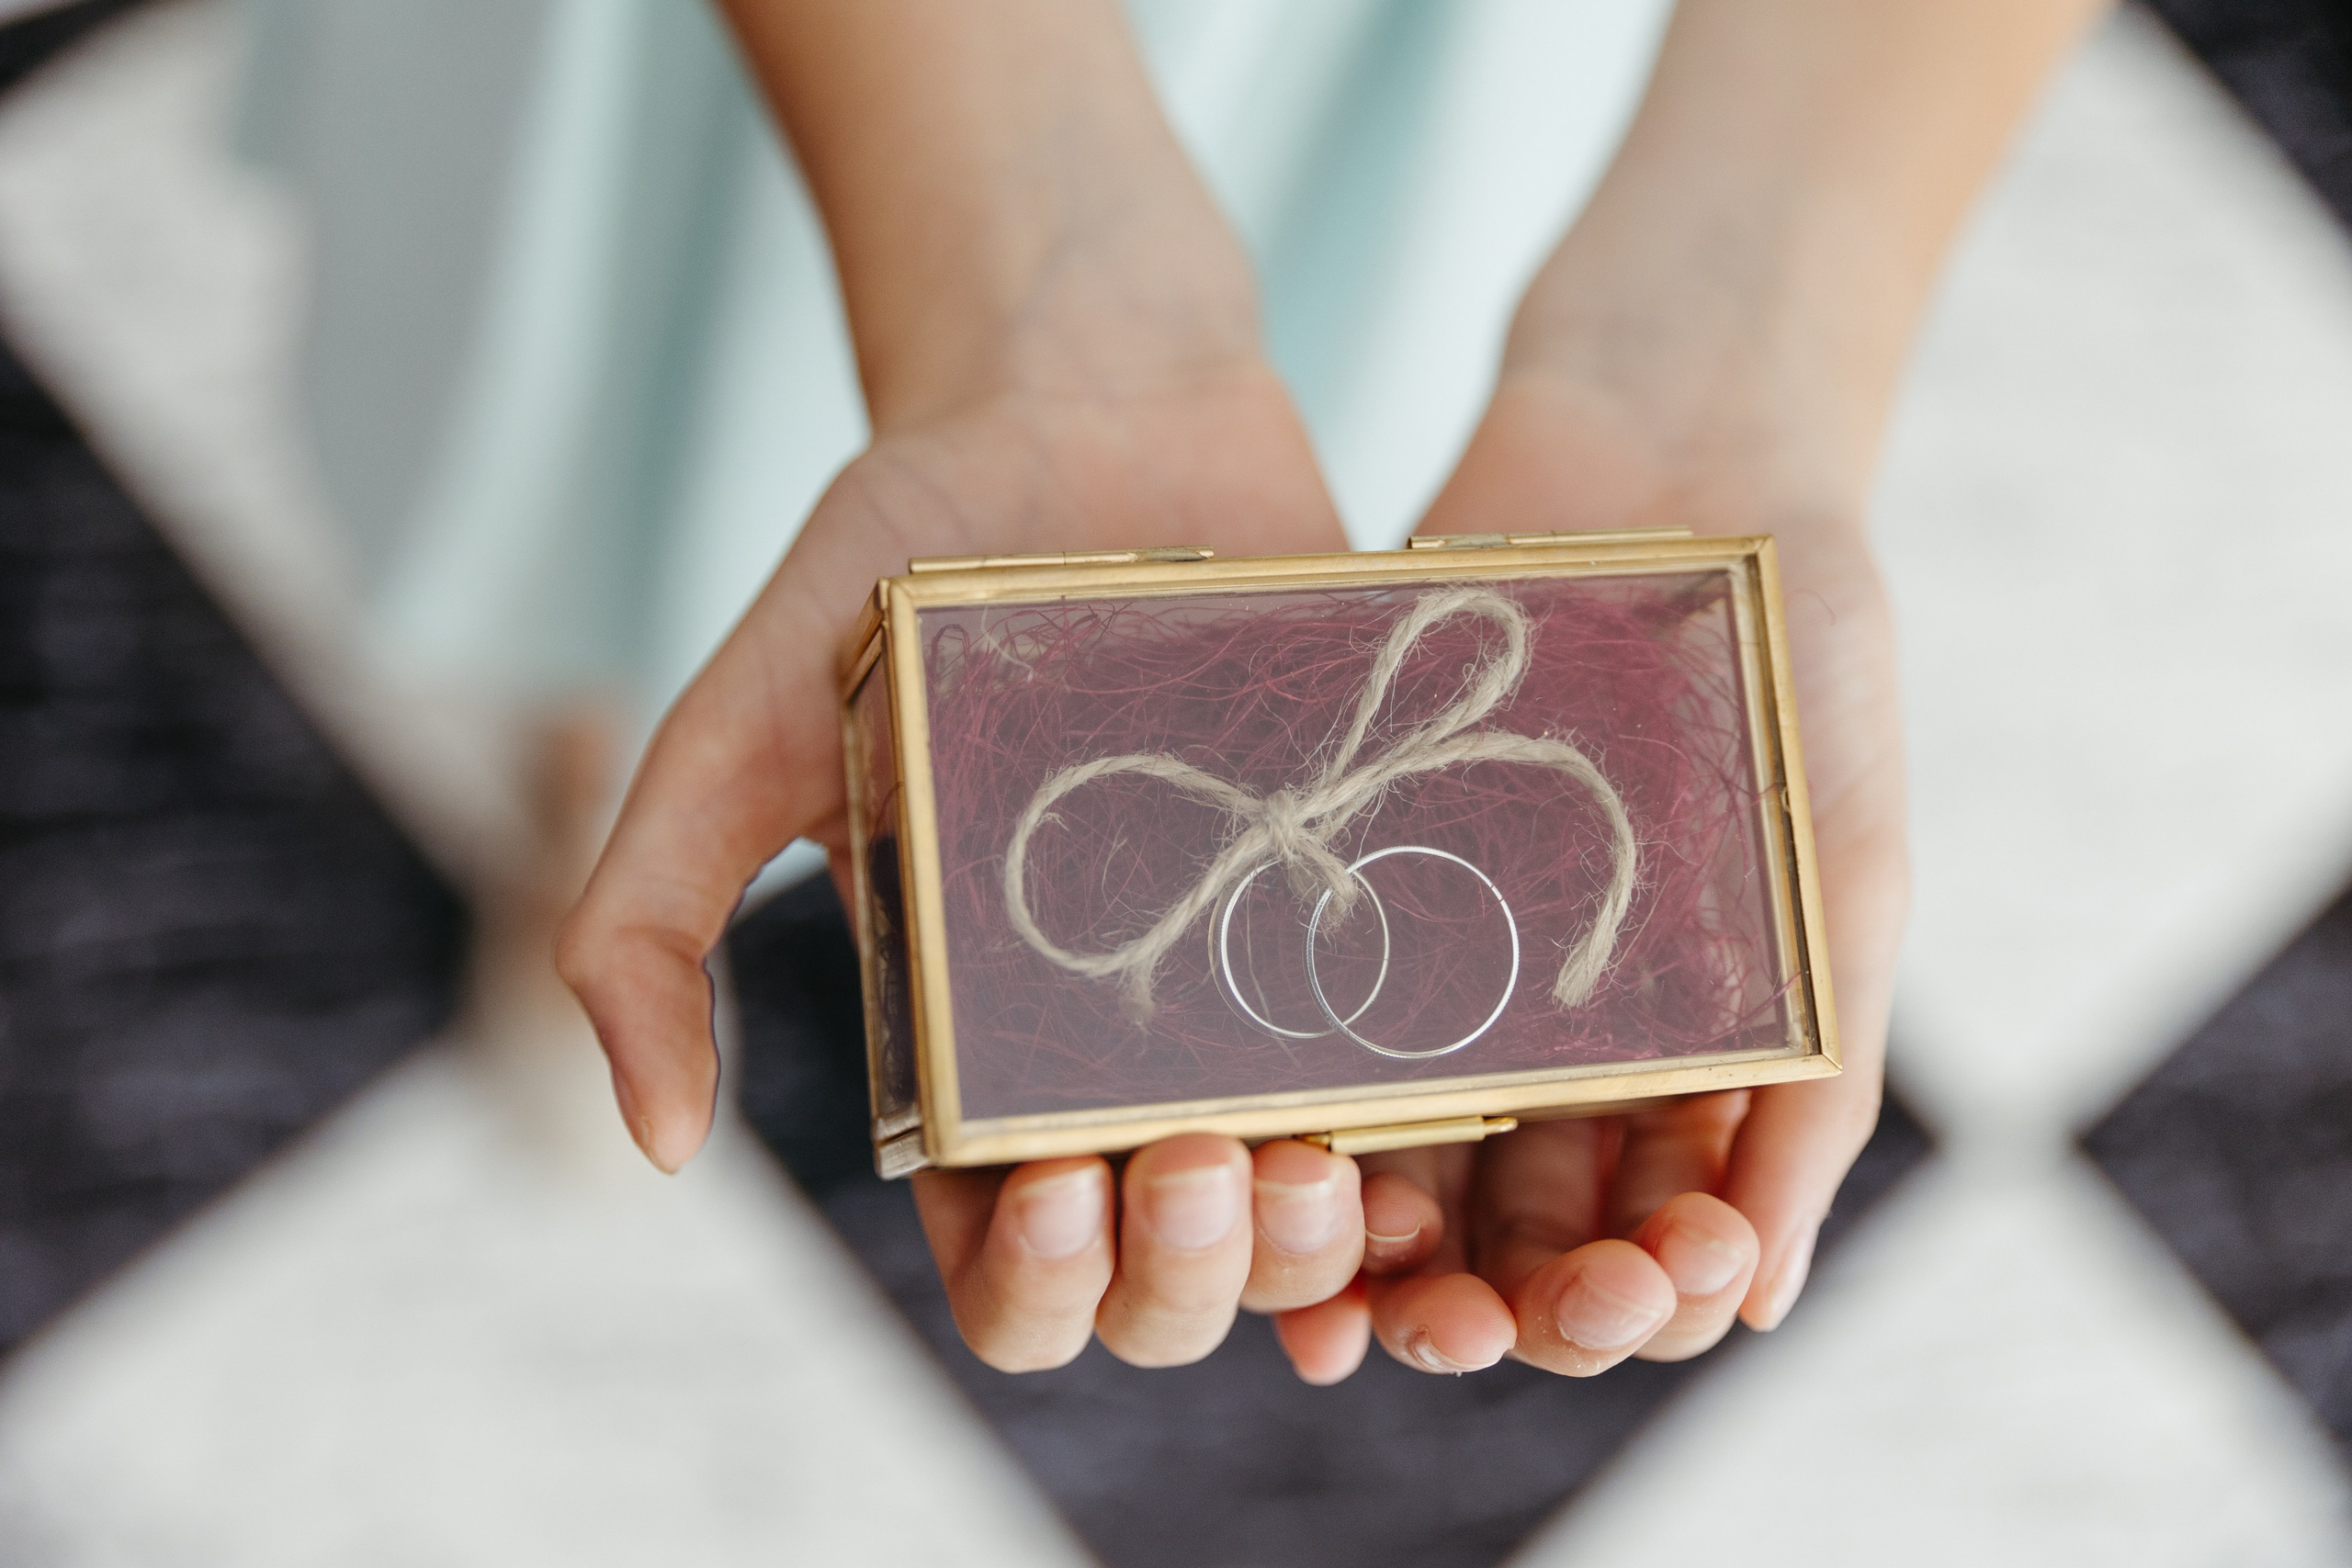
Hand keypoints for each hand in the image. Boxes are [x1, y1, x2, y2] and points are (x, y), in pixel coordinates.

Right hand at [559, 353, 1392, 1372]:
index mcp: (971, 1044)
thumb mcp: (738, 734)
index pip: (1012, 1259)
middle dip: (1185, 1279)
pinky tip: (1427, 1140)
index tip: (1054, 1184)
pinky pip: (1426, 1081)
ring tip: (1315, 1162)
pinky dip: (1433, 1161)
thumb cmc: (896, 569)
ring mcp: (1256, 981)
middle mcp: (1119, 1042)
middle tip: (1197, 1163)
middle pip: (1169, 1275)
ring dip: (1317, 1250)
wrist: (1090, 407)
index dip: (1039, 1284)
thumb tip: (656, 1144)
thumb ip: (646, 922)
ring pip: (1308, 1214)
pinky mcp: (1368, 901)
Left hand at [1270, 368, 1907, 1380]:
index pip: (1656, 1245)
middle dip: (1496, 1303)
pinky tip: (1261, 1161)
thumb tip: (1757, 1307)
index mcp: (1698, 1063)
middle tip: (1468, 1322)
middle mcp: (1568, 1042)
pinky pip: (1308, 1032)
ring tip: (1342, 1286)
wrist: (1679, 454)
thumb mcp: (1844, 881)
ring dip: (1373, 1251)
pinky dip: (1292, 1119)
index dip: (1634, 1301)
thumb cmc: (1806, 670)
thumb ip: (1816, 1086)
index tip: (1622, 1297)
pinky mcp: (1355, 890)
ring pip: (1401, 1165)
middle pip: (1515, 1237)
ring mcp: (1455, 972)